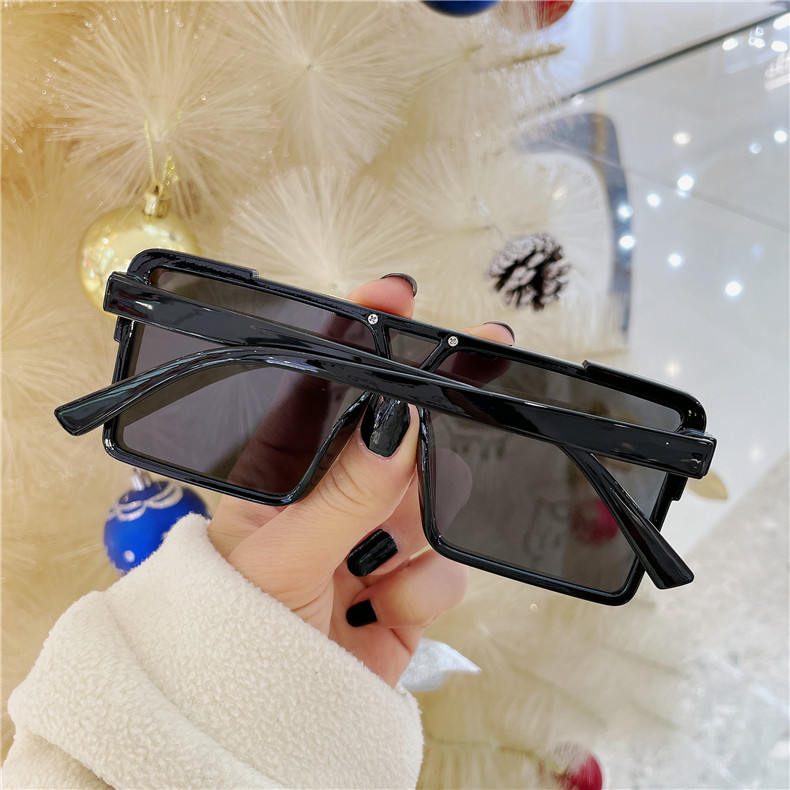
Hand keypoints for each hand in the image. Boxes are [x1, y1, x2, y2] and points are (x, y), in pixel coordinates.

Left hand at [208, 275, 514, 686]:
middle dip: (433, 417)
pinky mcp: (405, 592)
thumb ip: (341, 494)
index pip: (321, 395)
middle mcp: (331, 505)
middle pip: (394, 438)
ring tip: (397, 561)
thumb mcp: (280, 558)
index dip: (358, 342)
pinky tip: (395, 605)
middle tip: (480, 366)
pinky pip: (443, 567)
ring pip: (431, 500)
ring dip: (429, 522)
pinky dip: (429, 586)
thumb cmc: (234, 639)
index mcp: (284, 482)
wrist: (266, 735)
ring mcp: (371, 547)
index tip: (392, 298)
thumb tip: (393, 422)